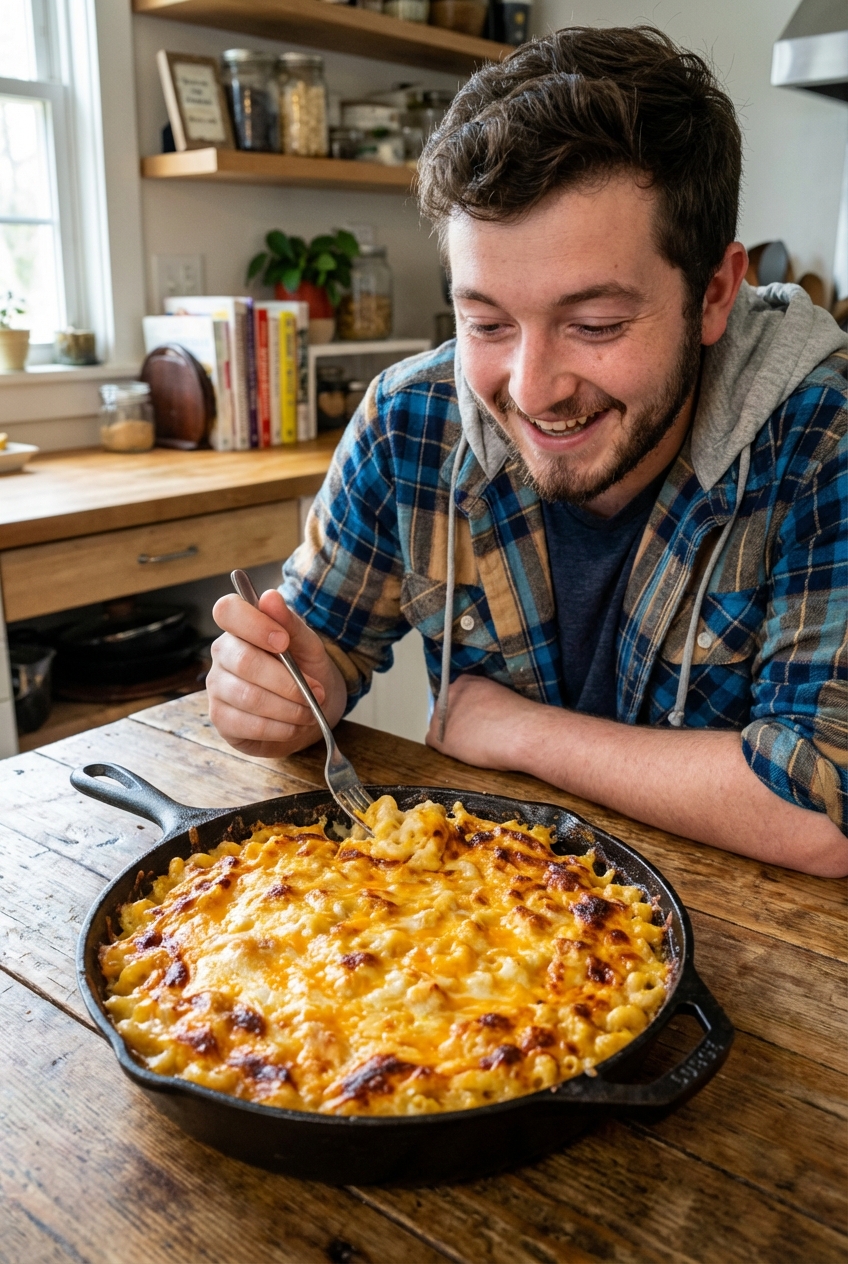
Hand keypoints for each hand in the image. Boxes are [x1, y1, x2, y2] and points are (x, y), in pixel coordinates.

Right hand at [207, 588, 346, 757]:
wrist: (312, 709)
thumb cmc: (306, 671)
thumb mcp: (309, 646)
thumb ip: (290, 623)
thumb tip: (270, 597)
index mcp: (240, 628)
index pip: (227, 611)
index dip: (254, 624)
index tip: (283, 642)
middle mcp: (222, 655)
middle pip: (244, 661)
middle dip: (287, 681)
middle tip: (315, 691)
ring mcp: (217, 687)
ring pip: (249, 697)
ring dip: (289, 708)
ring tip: (310, 711)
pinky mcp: (221, 719)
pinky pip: (249, 725)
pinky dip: (280, 728)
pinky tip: (294, 725)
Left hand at [426, 674, 538, 768]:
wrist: (520, 733)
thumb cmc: (517, 718)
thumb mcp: (498, 696)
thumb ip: (482, 700)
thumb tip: (480, 713)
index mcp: (465, 682)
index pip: (455, 696)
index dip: (464, 711)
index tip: (473, 719)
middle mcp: (449, 694)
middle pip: (445, 710)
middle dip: (456, 722)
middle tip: (473, 733)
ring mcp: (442, 715)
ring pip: (439, 726)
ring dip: (451, 735)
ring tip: (472, 744)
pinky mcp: (439, 736)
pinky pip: (434, 743)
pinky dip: (447, 749)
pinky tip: (464, 751)